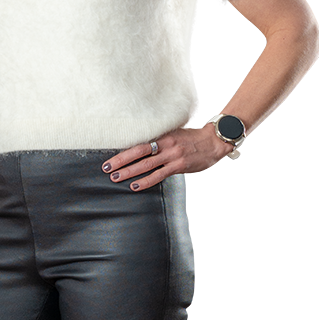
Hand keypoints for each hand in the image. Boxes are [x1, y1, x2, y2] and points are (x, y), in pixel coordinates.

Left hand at [101, 125, 233, 191]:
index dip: (123, 152)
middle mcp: (165, 145)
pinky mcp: (178, 167)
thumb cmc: (191, 138)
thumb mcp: (172, 133)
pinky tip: (135, 186)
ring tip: (116, 178)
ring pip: (146, 165)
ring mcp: (172, 156)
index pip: (138, 144)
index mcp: (162, 136)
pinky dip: (146, 181)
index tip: (110, 158)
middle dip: (121, 162)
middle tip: (106, 168)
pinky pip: (159, 175)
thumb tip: (139, 147)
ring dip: (130, 172)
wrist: (212, 142)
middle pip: (138, 154)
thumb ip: (158, 140)